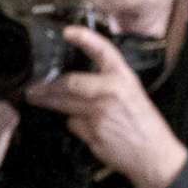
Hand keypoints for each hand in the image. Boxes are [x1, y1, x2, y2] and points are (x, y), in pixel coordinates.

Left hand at [25, 27, 187, 187]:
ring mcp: (100, 113)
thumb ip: (108, 83)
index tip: (68, 32)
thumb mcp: (133, 93)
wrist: (154, 155)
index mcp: (124, 78)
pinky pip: (72, 123)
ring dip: (47, 101)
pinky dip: (71, 123)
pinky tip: (76, 124)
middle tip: (33, 85)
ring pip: (64, 103)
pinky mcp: (92, 132)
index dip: (84, 38)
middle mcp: (111, 91)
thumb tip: (79, 81)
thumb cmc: (143, 124)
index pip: (103, 50)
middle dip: (47, 85)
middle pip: (70, 82)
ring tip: (34, 97)